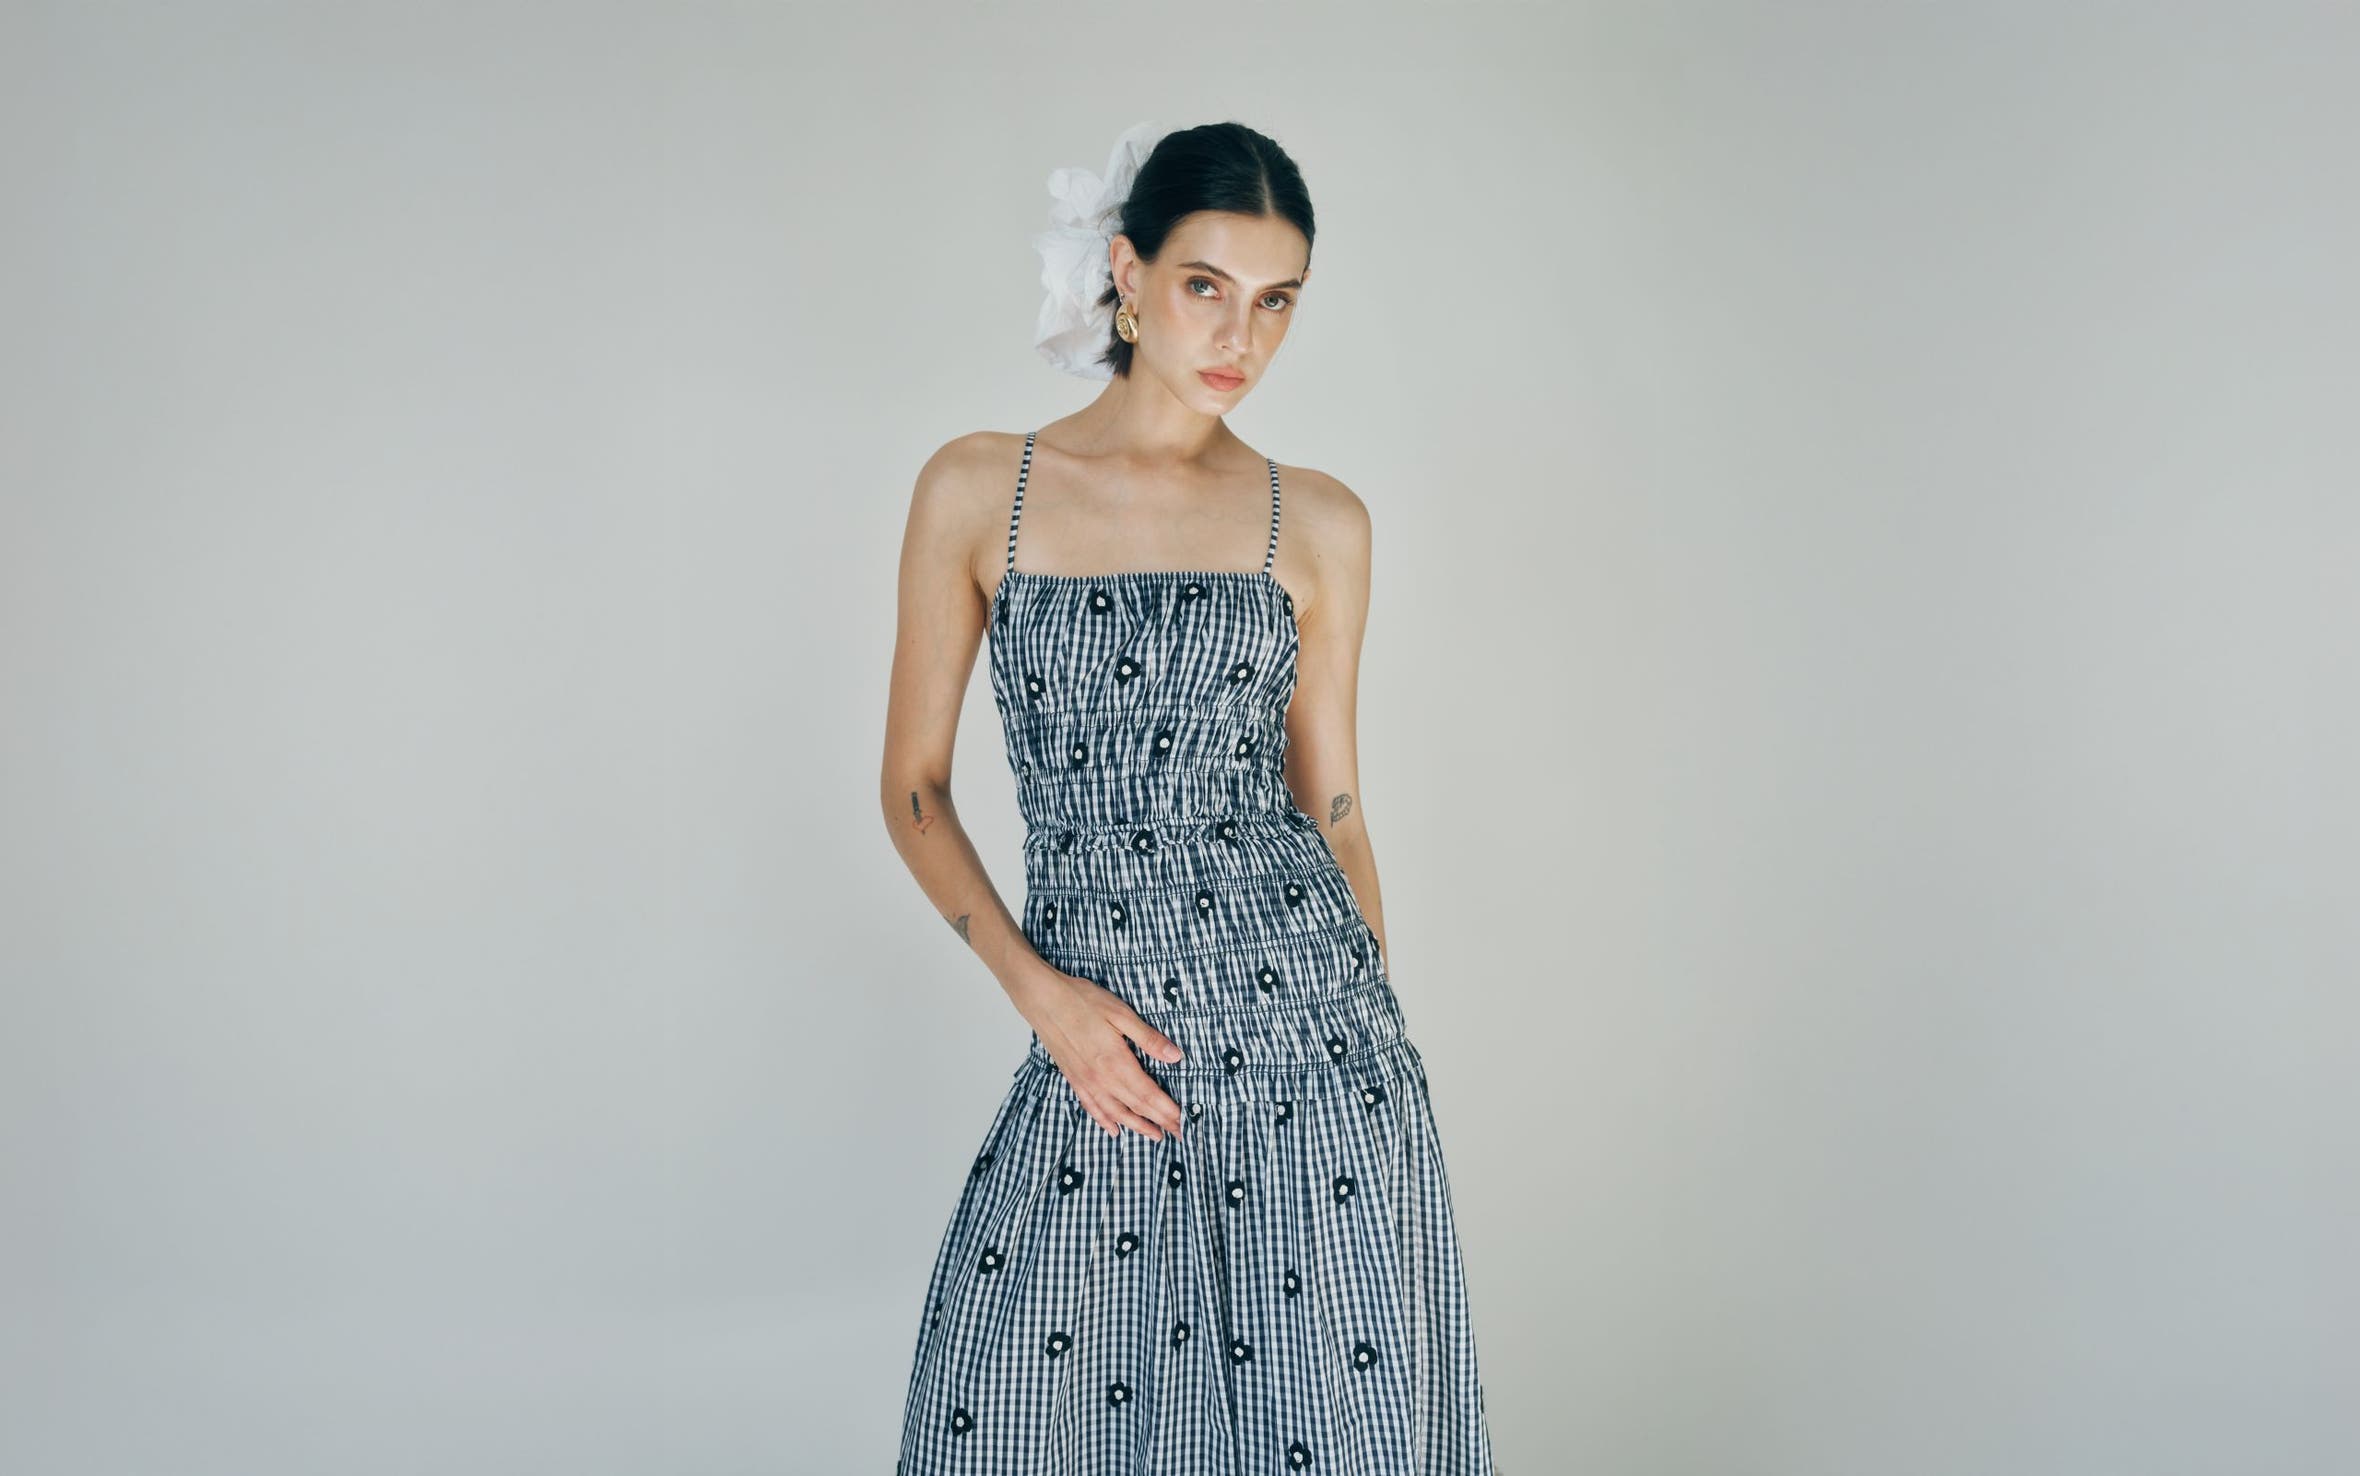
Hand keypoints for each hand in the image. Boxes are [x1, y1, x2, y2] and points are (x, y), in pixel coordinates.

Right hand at [1009, 967, 1187, 1140]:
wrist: (1043, 1000)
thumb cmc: (1082, 1001)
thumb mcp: (1121, 1013)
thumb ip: (1148, 1038)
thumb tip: (1175, 1056)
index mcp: (1117, 1062)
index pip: (1149, 1095)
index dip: (1167, 1111)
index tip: (1183, 1122)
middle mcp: (1101, 1079)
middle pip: (1136, 1107)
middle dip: (1160, 1122)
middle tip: (1178, 1134)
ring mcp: (1086, 1081)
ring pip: (1116, 1113)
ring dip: (1137, 1126)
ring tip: (1154, 1136)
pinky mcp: (1073, 1078)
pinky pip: (1091, 1107)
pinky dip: (1104, 1121)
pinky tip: (1113, 1130)